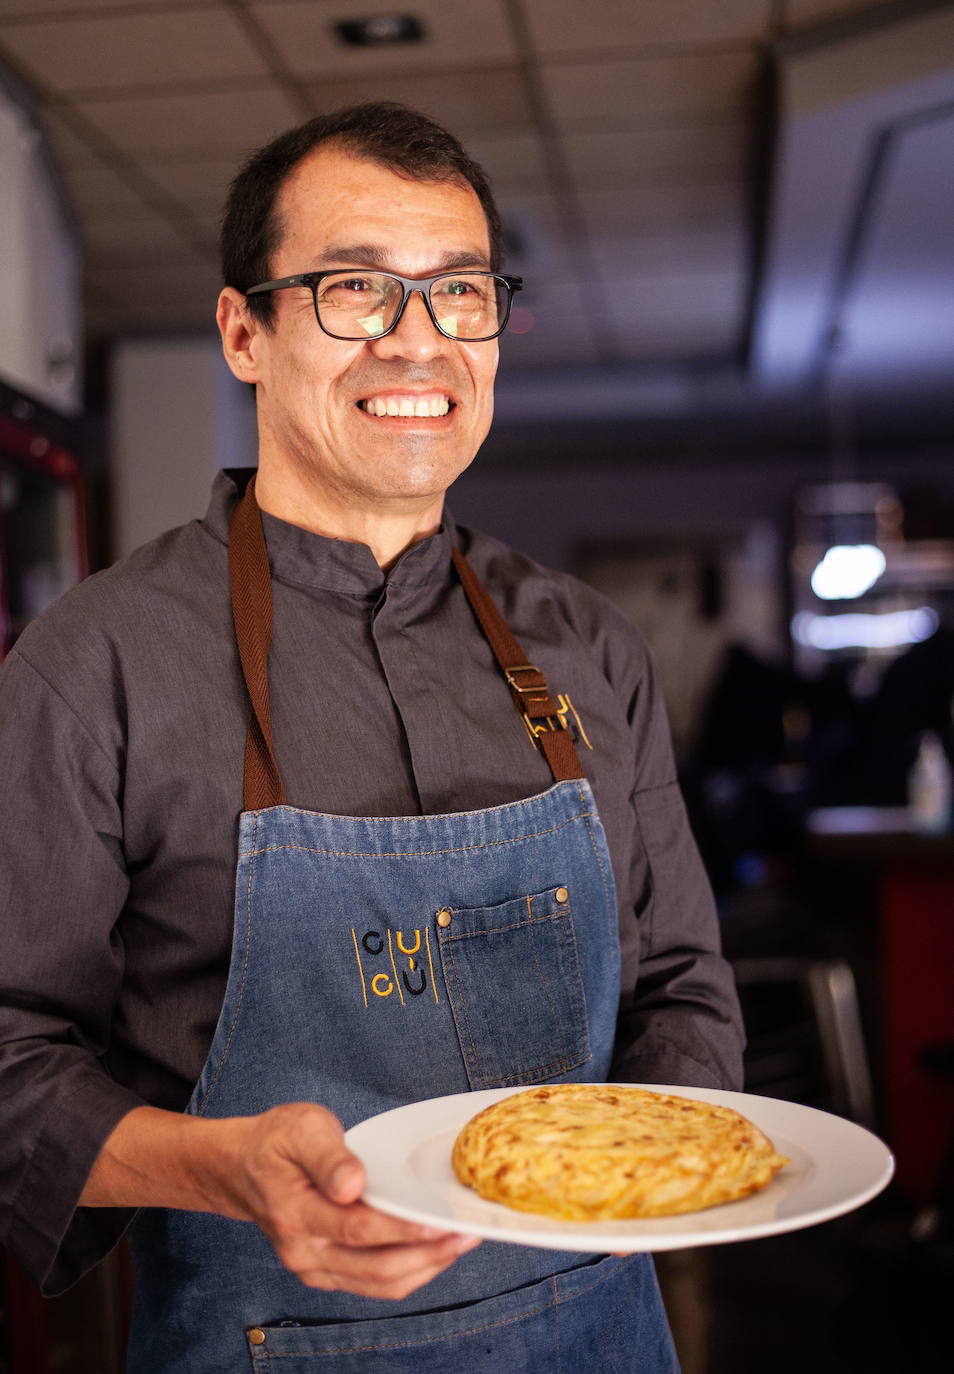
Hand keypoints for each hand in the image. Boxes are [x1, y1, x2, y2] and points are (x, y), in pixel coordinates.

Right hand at [197, 1102, 480, 1298]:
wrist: (241, 1169)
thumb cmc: (276, 1142)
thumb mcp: (300, 1128)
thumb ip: (328, 1155)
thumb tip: (352, 1184)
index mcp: (296, 1212)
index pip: (359, 1229)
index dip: (404, 1227)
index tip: (441, 1220)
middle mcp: (304, 1251)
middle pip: (376, 1266)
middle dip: (429, 1253)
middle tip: (468, 1232)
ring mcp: (314, 1268)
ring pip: (379, 1283)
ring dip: (426, 1268)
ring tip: (461, 1242)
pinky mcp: (325, 1272)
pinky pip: (373, 1284)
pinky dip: (409, 1272)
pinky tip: (433, 1252)